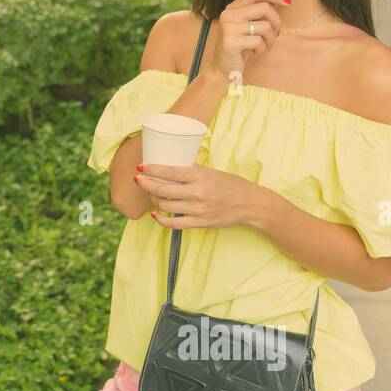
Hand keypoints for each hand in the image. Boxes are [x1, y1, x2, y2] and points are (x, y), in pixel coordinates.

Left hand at [135, 162, 267, 229]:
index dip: (152, 169)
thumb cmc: (231, 185)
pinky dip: (162, 220)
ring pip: (165, 206)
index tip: (140, 167)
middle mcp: (198, 193)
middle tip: (139, 179)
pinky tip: (156, 214)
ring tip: (150, 193)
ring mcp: (198, 209)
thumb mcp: (212, 172)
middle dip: (146, 184)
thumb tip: (171, 167)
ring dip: (153, 199)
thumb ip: (193, 171)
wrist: (250, 204)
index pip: (170, 172)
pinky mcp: (200, 223)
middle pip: (162, 190)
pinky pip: (174, 224)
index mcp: (201, 176)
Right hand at [206, 0, 287, 83]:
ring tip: (265, 46)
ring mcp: (228, 28)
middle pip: (264, 7)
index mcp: (232, 8)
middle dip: (277, 22)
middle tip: (276, 34)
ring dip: (271, 39)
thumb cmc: (242, 47)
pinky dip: (262, 49)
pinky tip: (255, 52)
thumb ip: (260, 12)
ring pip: (265, 26)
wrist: (224, 69)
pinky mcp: (230, 42)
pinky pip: (258, 41)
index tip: (288, 2)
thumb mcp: (250, 26)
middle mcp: (228, 15)